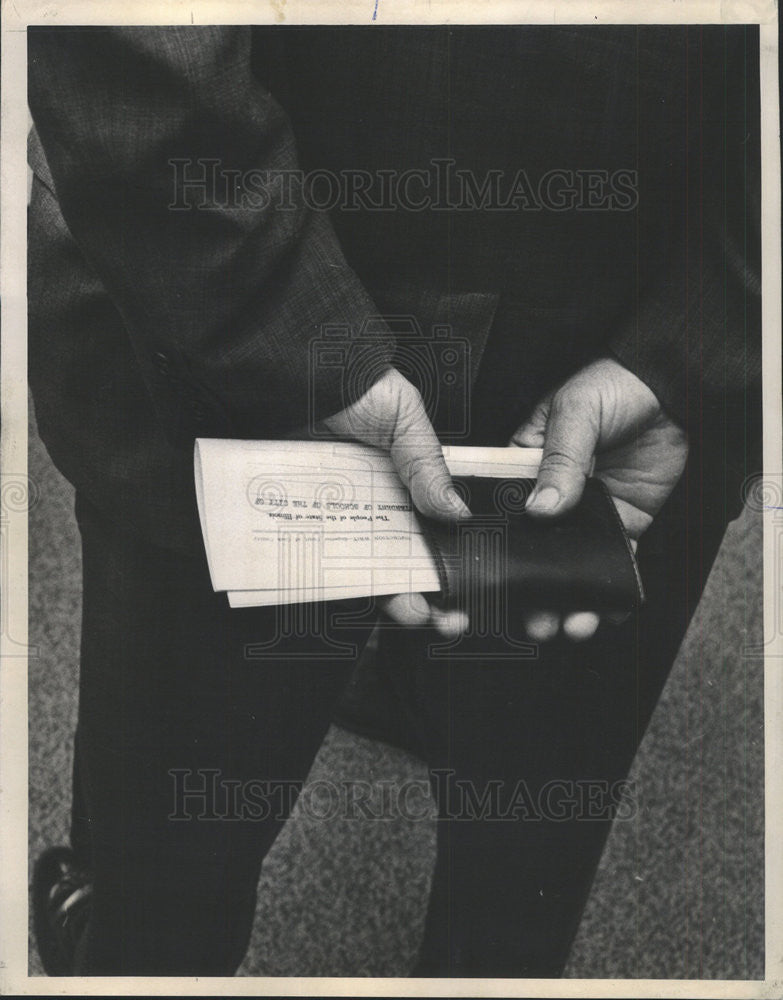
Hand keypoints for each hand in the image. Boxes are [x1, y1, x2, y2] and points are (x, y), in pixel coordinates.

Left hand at [324, 368, 469, 636]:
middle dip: (425, 595)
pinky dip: (330, 580)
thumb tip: (459, 512)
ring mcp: (336, 517)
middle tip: (441, 616)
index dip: (451, 565)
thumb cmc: (352, 384)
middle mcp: (373, 506)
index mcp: (407, 484)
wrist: (289, 370)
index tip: (466, 592)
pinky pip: (313, 559)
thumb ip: (428, 465)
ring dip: (387, 598)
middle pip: (401, 562)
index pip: (433, 533)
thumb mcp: (404, 417)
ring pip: (361, 570)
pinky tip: (355, 593)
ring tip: (411, 612)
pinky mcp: (299, 521)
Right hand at [510, 356, 687, 641]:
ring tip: (570, 623)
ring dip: (569, 598)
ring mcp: (587, 514)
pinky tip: (606, 610)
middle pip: (533, 550)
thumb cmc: (612, 387)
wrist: (671, 390)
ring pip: (571, 565)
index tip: (491, 582)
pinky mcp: (622, 523)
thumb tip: (542, 508)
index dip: (493, 549)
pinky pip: (614, 562)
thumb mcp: (576, 412)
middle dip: (531, 589)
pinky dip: (611, 589)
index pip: (500, 512)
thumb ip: (561, 458)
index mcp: (524, 466)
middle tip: (533, 618)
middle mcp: (551, 496)